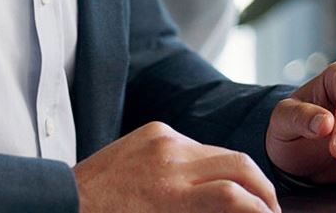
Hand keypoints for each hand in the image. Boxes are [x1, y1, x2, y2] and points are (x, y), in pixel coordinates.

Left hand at [75, 121, 278, 212]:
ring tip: (243, 196)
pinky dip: (206, 163)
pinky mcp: (155, 130)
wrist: (65, 201)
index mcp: (170, 196)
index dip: (262, 211)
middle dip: (264, 189)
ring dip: (238, 174)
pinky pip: (194, 144)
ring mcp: (163, 140)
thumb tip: (238, 211)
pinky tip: (202, 180)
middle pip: (240, 164)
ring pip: (221, 152)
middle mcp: (170, 161)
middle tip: (270, 209)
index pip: (236, 197)